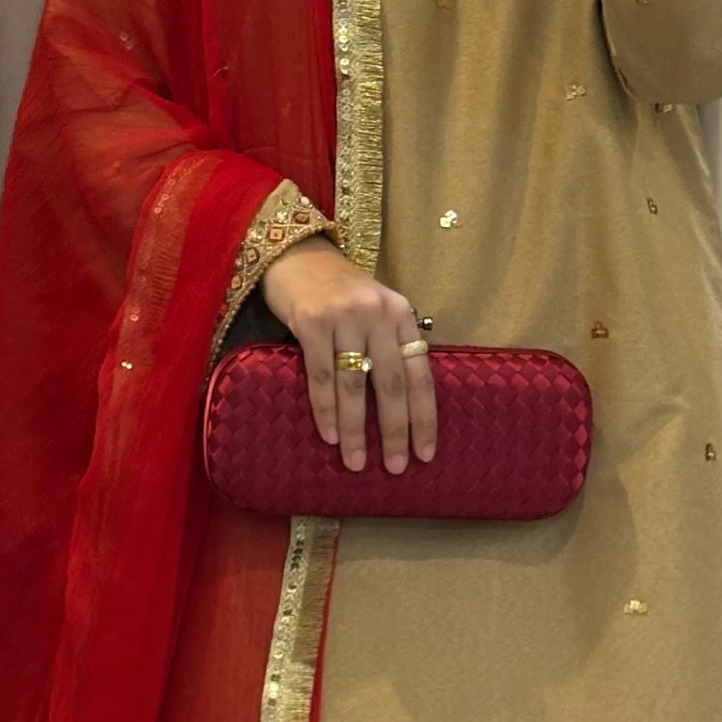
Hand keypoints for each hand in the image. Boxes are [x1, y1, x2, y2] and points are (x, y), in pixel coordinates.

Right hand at [261, 238, 436, 474]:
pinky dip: (325, 409)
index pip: (420, 374)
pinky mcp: (312, 321)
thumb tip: (403, 406)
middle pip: (391, 384)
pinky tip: (329, 435)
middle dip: (395, 430)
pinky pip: (322, 375)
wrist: (296, 254)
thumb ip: (390, 346)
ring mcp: (345, 317)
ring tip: (356, 461)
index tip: (425, 453)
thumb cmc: (338, 291)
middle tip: (395, 466)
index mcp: (402, 315)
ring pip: (355, 385)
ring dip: (355, 429)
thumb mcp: (376, 310)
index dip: (424, 416)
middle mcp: (378, 314)